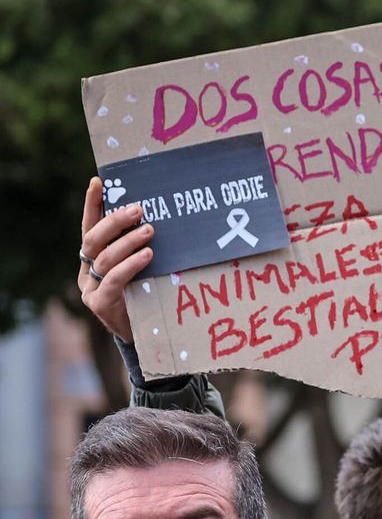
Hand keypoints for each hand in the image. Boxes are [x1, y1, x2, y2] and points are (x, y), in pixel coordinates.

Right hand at [78, 176, 153, 342]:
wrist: (145, 337)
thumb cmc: (147, 296)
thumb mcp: (143, 269)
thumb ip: (141, 248)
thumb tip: (158, 218)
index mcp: (93, 258)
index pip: (89, 226)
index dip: (92, 204)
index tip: (98, 181)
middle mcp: (86, 270)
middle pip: (94, 239)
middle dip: (115, 221)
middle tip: (139, 209)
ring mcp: (89, 288)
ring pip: (105, 258)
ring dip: (128, 242)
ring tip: (149, 231)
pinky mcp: (99, 304)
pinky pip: (114, 280)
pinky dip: (131, 265)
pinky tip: (147, 256)